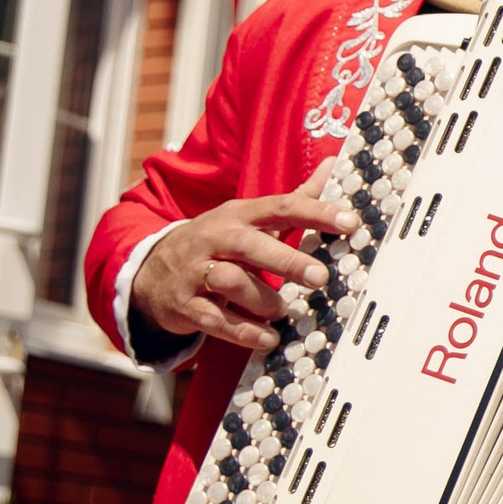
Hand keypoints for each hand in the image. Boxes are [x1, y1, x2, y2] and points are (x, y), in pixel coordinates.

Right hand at [133, 158, 355, 351]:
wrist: (152, 270)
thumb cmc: (218, 242)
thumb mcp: (249, 216)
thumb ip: (294, 198)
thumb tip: (331, 165)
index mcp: (238, 215)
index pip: (280, 207)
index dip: (316, 213)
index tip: (350, 222)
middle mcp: (216, 239)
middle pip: (250, 245)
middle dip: (287, 260)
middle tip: (319, 277)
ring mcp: (196, 272)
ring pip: (230, 282)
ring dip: (263, 300)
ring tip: (282, 310)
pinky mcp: (185, 305)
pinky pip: (215, 320)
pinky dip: (243, 332)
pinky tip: (268, 338)